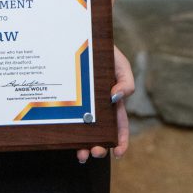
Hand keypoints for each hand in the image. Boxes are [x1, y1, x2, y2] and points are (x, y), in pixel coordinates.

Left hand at [76, 44, 133, 163]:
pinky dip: (67, 132)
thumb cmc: (105, 52)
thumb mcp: (121, 64)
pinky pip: (66, 119)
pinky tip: (65, 139)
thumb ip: (127, 81)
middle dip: (101, 148)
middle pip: (100, 134)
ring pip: (83, 132)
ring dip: (84, 146)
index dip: (121, 142)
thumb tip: (116, 98)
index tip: (118, 154)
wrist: (82, 38)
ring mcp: (80, 106)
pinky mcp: (66, 102)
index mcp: (112, 102)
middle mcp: (96, 108)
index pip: (119, 126)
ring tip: (82, 154)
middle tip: (96, 152)